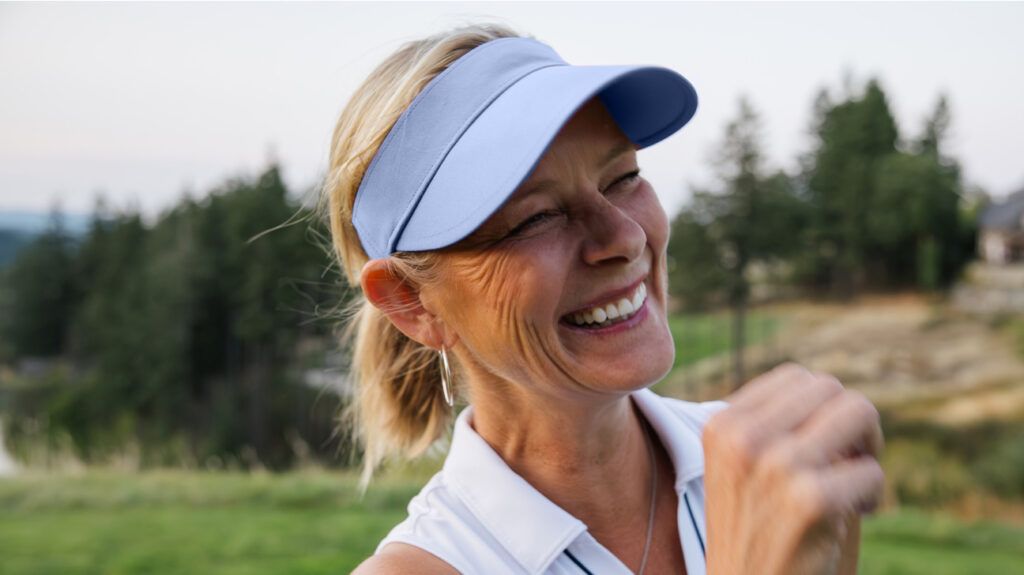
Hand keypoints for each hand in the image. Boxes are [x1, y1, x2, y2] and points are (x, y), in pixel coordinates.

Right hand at [703, 363, 884, 574]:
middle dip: (851, 423)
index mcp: (722, 425)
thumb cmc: (754, 536)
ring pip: (858, 412)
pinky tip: (851, 518)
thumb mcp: (742, 469)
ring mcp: (775, 466)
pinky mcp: (810, 500)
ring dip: (868, 450)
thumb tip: (834, 394)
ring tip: (853, 484)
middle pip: (829, 388)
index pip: (794, 377)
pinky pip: (871, 472)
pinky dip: (872, 496)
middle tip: (848, 463)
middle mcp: (742, 438)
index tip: (820, 446)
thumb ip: (775, 426)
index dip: (821, 408)